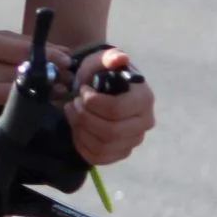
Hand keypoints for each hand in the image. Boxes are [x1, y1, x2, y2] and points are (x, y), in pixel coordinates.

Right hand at [0, 31, 72, 142]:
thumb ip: (22, 44)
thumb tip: (62, 52)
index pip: (23, 52)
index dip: (49, 57)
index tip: (68, 62)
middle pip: (21, 76)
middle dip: (48, 79)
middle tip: (69, 81)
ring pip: (10, 99)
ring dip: (35, 99)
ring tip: (55, 96)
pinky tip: (5, 135)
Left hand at [65, 48, 154, 165]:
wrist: (97, 89)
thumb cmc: (101, 74)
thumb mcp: (103, 60)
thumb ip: (110, 58)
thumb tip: (120, 59)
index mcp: (144, 99)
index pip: (117, 110)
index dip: (93, 103)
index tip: (82, 91)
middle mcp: (144, 123)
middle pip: (111, 132)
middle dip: (85, 118)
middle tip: (73, 103)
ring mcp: (133, 141)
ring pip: (103, 147)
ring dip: (81, 130)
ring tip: (72, 113)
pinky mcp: (119, 154)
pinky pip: (98, 158)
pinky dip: (81, 144)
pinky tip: (77, 128)